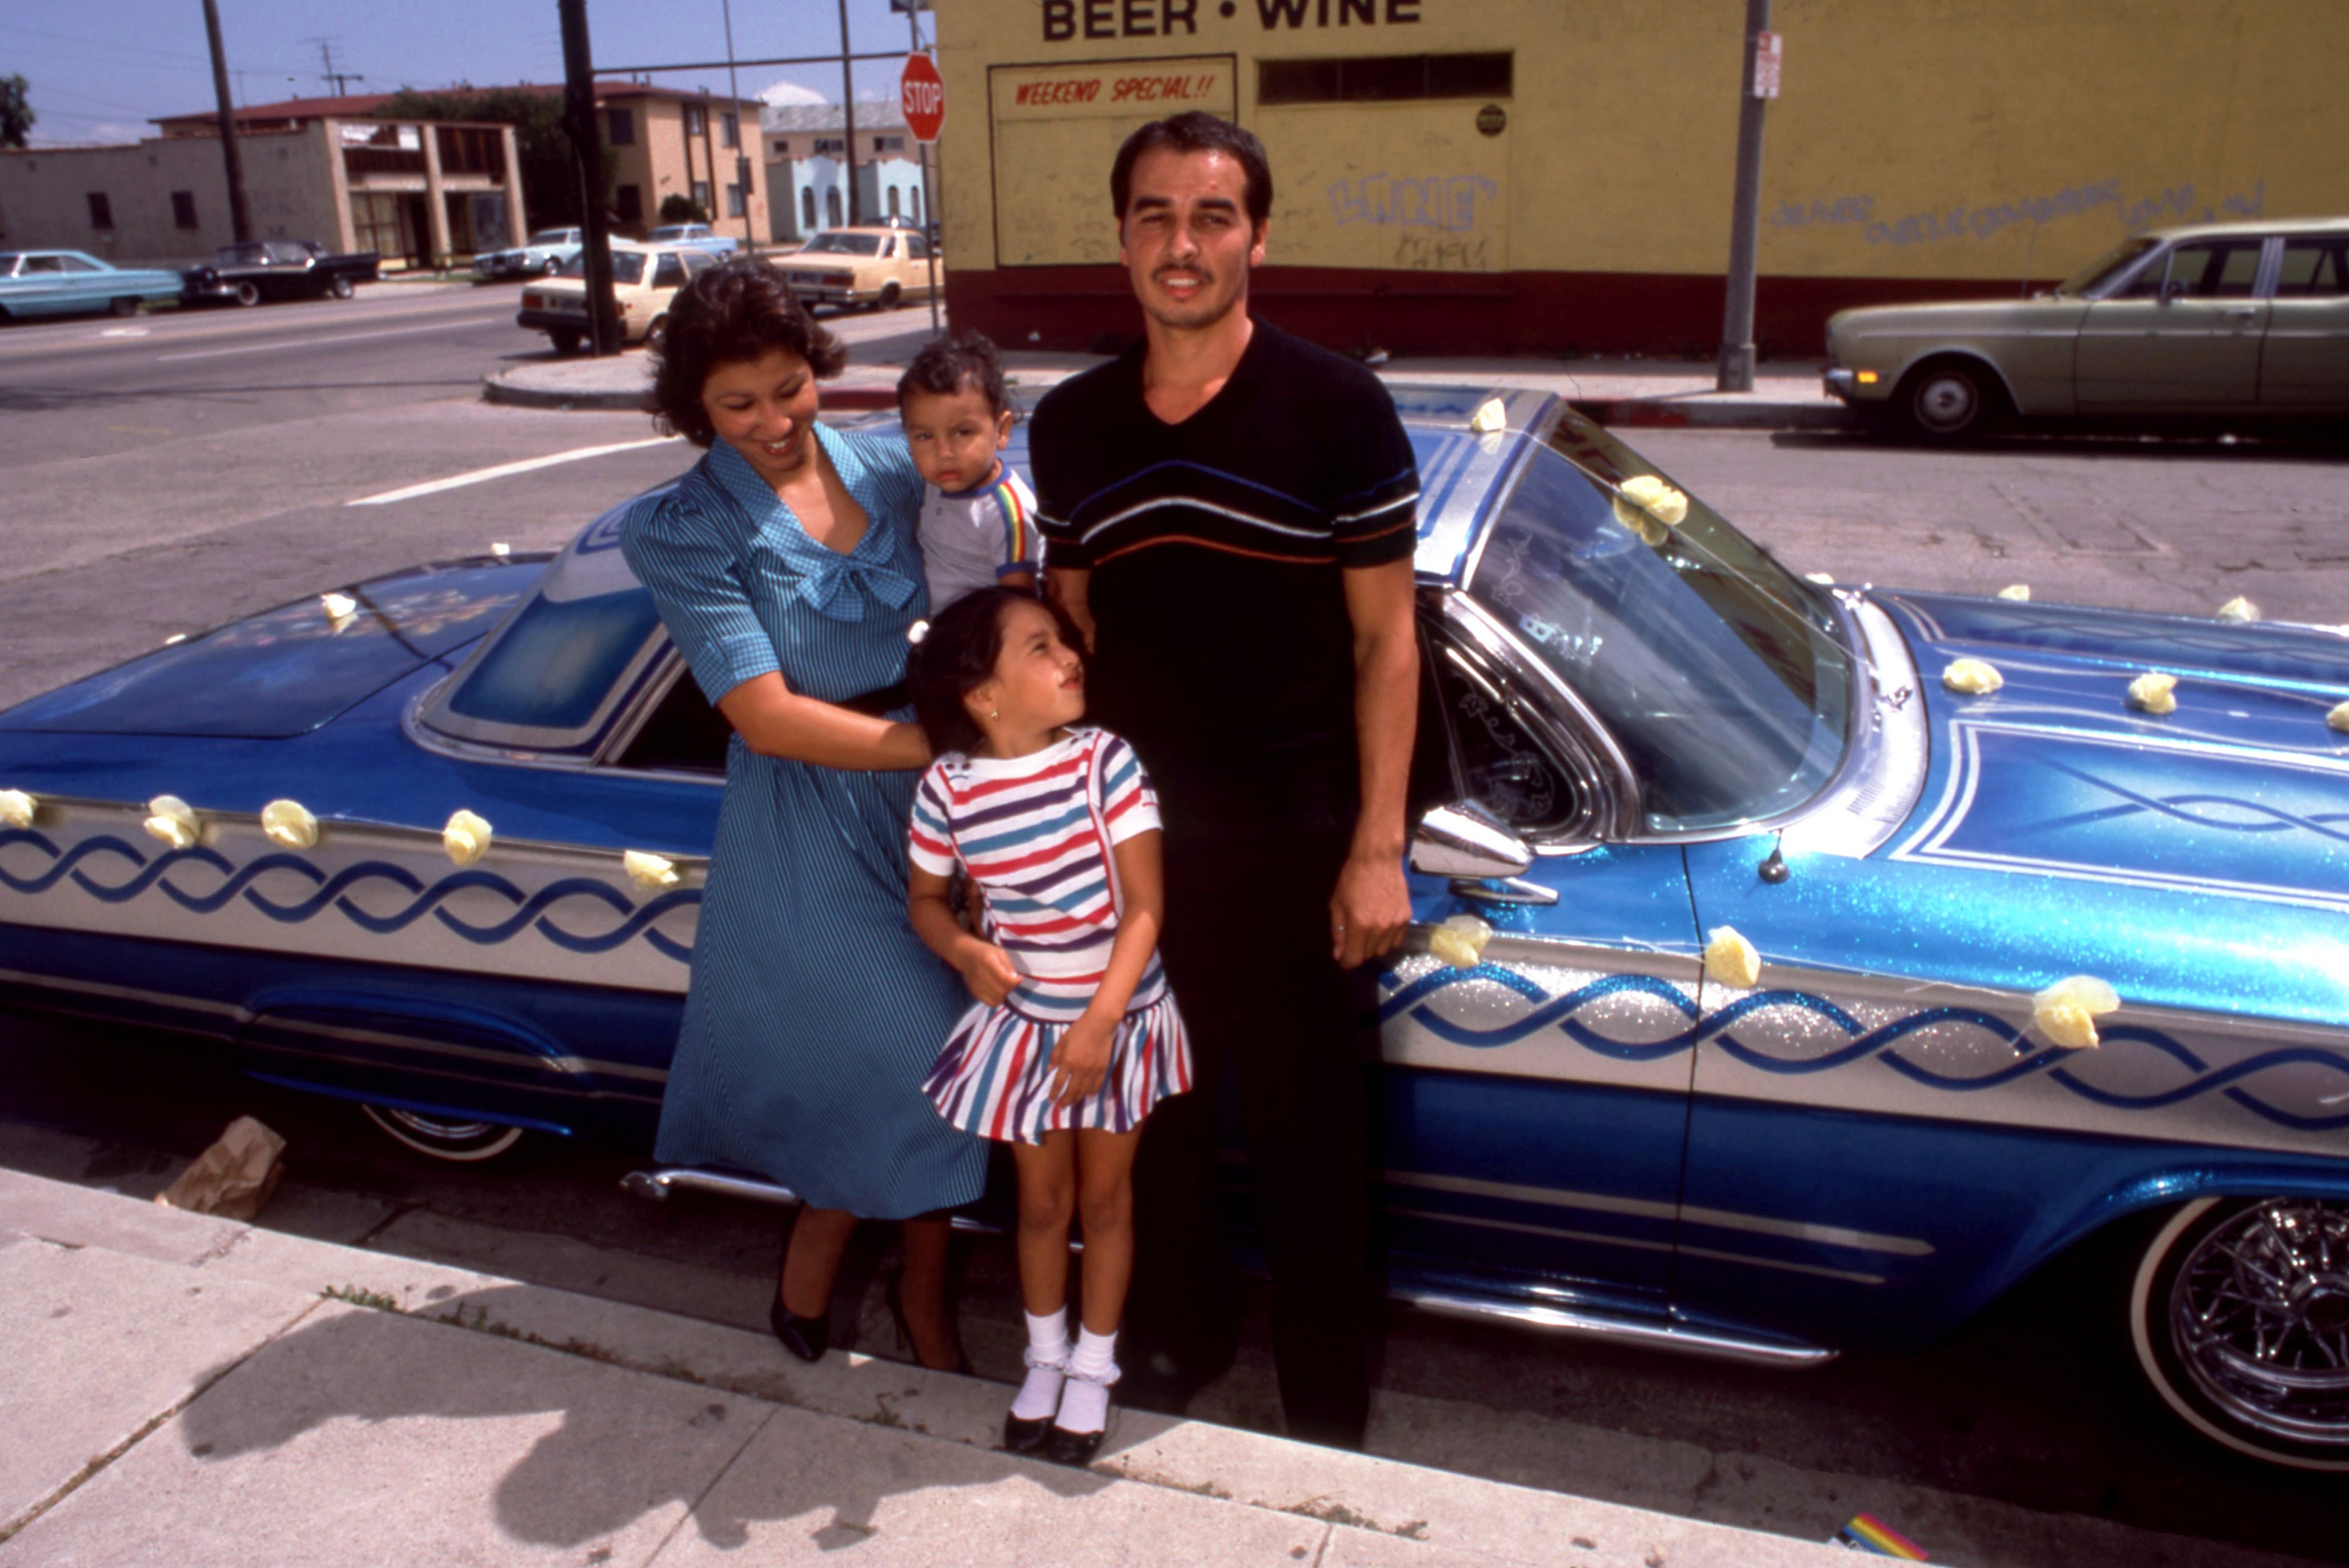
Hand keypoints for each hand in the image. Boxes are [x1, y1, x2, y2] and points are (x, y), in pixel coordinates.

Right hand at [953, 938, 1019, 1005]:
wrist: (966, 956)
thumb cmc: (986, 952)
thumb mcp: (1000, 953)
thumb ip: (1009, 965)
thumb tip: (1016, 980)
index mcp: (987, 961)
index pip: (1004, 978)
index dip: (1015, 981)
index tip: (1019, 978)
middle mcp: (980, 975)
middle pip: (1002, 990)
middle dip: (1011, 988)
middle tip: (1011, 981)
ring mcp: (976, 985)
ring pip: (998, 998)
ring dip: (1005, 994)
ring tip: (1004, 985)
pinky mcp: (975, 993)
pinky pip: (991, 1003)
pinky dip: (997, 999)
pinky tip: (998, 991)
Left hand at [1049, 1010, 1115, 1106]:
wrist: (1099, 1024)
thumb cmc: (1078, 1030)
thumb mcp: (1062, 1041)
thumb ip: (1054, 1056)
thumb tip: (1049, 1070)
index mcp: (1068, 1061)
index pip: (1058, 1083)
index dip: (1054, 1093)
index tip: (1051, 1100)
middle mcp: (1080, 1069)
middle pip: (1071, 1091)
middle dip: (1065, 1101)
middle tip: (1061, 1107)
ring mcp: (1093, 1071)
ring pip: (1084, 1091)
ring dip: (1077, 1099)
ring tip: (1072, 1103)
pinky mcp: (1103, 1069)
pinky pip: (1097, 1085)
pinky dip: (1092, 1092)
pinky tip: (1088, 1096)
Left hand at [1330, 850, 1411, 968]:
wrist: (1378, 859)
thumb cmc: (1352, 879)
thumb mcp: (1337, 904)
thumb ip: (1338, 932)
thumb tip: (1339, 955)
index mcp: (1360, 925)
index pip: (1355, 958)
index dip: (1347, 962)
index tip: (1343, 958)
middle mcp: (1380, 928)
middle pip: (1368, 956)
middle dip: (1358, 951)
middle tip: (1353, 938)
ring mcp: (1396, 924)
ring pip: (1384, 950)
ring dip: (1373, 946)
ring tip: (1368, 931)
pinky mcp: (1407, 918)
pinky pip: (1397, 941)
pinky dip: (1388, 939)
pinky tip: (1381, 927)